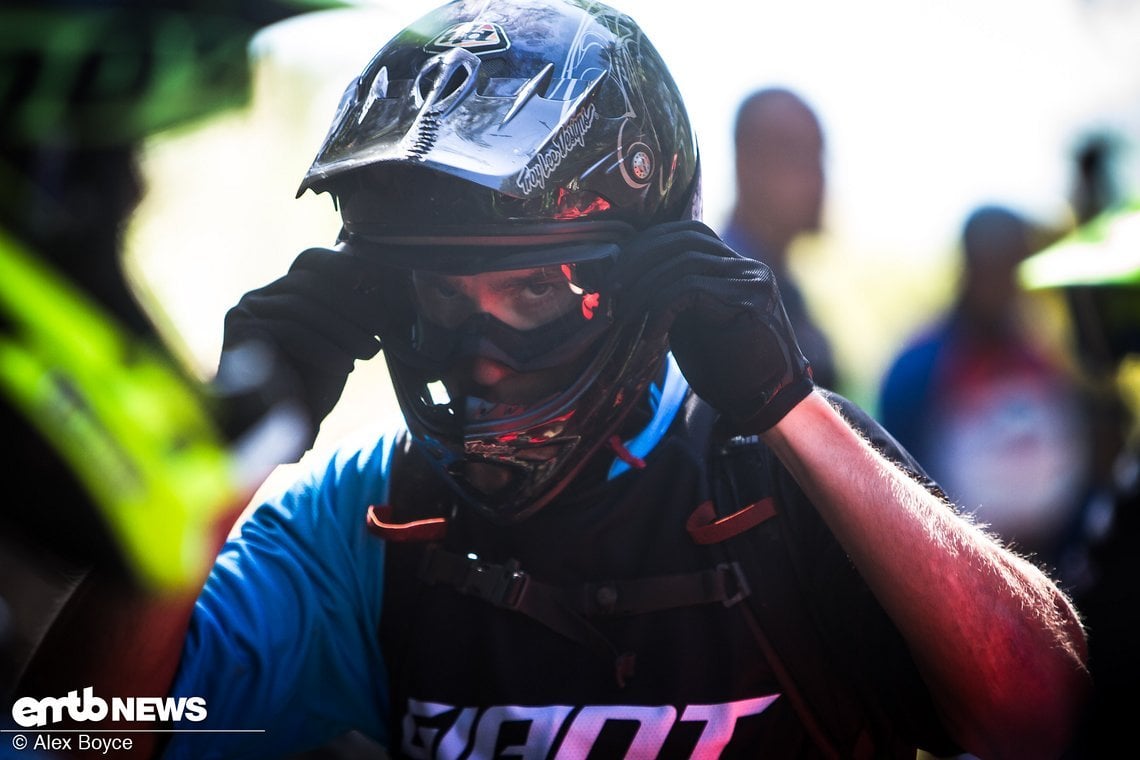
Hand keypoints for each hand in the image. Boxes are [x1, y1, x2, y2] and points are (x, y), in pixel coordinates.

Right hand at [215, 247, 391, 451]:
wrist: (270, 430)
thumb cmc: (309, 388)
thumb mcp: (338, 345)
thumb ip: (351, 317)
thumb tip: (387, 288)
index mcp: (281, 293)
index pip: (310, 261)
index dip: (342, 264)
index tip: (375, 280)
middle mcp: (259, 297)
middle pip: (308, 283)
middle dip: (351, 303)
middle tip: (381, 327)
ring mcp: (245, 313)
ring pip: (300, 306)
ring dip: (342, 328)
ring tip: (369, 352)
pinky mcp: (240, 334)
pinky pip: (288, 331)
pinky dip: (323, 348)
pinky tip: (346, 367)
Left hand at [613, 221, 812, 432]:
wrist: (766, 404)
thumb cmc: (727, 372)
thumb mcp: (694, 326)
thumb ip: (675, 298)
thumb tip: (628, 284)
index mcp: (735, 268)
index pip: (688, 234)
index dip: (648, 245)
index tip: (616, 272)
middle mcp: (747, 267)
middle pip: (684, 239)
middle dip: (639, 259)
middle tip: (610, 289)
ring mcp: (751, 281)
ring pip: (684, 261)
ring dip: (645, 286)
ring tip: (623, 313)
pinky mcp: (749, 302)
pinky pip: (690, 289)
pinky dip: (661, 308)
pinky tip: (651, 335)